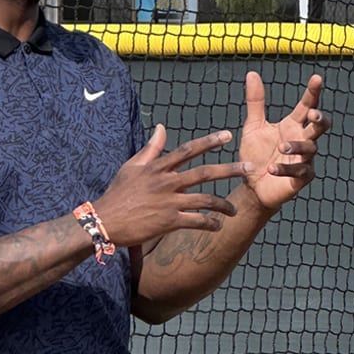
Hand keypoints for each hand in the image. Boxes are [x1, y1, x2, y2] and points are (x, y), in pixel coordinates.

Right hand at [93, 124, 248, 245]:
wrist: (104, 220)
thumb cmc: (118, 193)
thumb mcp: (131, 166)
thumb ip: (151, 148)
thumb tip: (161, 127)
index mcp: (158, 167)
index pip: (188, 150)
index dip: (209, 142)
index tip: (227, 136)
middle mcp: (167, 182)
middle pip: (204, 173)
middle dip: (230, 170)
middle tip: (249, 169)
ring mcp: (169, 202)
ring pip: (205, 200)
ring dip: (224, 204)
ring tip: (235, 209)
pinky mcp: (169, 221)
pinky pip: (197, 221)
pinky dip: (210, 223)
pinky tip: (219, 226)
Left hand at [238, 71, 328, 210]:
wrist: (251, 185)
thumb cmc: (255, 155)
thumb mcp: (253, 127)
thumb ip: (256, 102)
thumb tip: (252, 74)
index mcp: (293, 125)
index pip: (307, 105)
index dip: (313, 92)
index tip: (317, 78)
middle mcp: (302, 140)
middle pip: (320, 126)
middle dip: (320, 118)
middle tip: (313, 114)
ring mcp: (304, 159)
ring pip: (310, 148)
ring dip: (297, 146)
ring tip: (281, 146)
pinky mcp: (301, 178)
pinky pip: (299, 171)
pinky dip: (285, 168)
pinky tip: (272, 167)